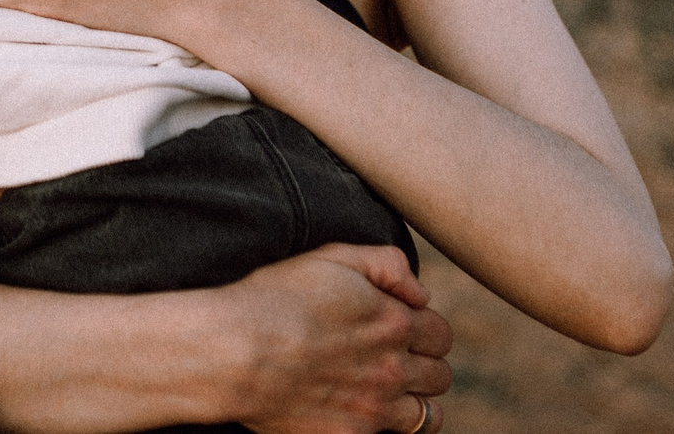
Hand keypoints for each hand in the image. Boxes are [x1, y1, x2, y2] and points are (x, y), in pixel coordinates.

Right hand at [222, 245, 452, 433]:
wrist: (233, 351)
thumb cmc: (275, 298)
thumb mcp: (332, 257)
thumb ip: (387, 264)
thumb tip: (421, 293)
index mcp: (393, 321)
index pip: (440, 333)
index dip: (422, 327)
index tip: (398, 327)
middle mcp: (393, 367)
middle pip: (440, 374)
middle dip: (423, 363)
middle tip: (390, 357)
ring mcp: (375, 406)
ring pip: (429, 414)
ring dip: (415, 400)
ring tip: (386, 389)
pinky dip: (384, 424)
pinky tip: (360, 407)